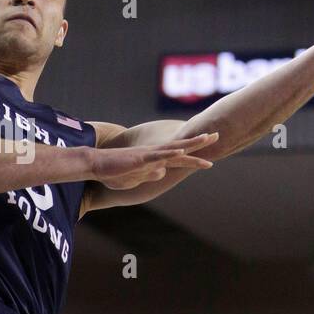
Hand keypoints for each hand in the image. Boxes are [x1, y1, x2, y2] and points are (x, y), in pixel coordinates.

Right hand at [89, 132, 217, 190]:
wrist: (96, 166)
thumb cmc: (114, 172)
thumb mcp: (136, 178)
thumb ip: (150, 174)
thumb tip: (163, 171)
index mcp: (154, 161)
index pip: (178, 157)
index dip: (194, 155)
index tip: (208, 153)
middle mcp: (154, 155)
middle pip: (181, 148)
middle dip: (199, 143)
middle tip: (217, 135)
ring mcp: (148, 155)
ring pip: (173, 148)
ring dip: (190, 143)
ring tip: (207, 138)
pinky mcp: (140, 159)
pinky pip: (158, 155)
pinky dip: (170, 153)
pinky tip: (182, 150)